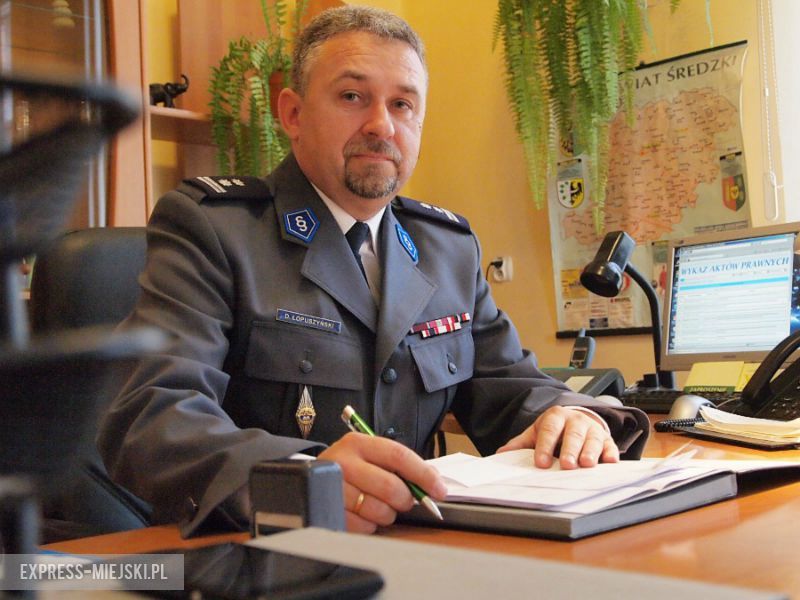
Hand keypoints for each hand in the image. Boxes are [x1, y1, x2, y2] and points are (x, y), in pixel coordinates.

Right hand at [318, 432, 446, 533]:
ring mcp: (333, 487)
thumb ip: (401, 465)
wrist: (309, 478)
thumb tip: (434, 481)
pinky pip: (364, 526)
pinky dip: (371, 525)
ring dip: (388, 514)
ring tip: (380, 506)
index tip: (439, 490)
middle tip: (405, 501)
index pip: (399, 456)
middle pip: (391, 486)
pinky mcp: (328, 511)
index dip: (423, 474)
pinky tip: (364, 515)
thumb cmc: (350, 467)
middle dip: (406, 499)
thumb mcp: (371, 456)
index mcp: (359, 443)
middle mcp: (344, 461)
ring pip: (379, 510)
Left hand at [496, 406, 618, 468]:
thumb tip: (501, 454)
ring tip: (586, 464)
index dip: (545, 446)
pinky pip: (610, 446)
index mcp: (556, 416)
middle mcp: (576, 421)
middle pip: (573, 435)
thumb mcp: (537, 432)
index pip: (549, 430)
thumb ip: (521, 443)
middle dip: (570, 449)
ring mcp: (593, 429)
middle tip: (567, 464)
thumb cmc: (555, 430)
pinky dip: (610, 454)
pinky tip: (609, 462)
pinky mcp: (606, 440)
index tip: (541, 462)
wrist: (577, 420)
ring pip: (593, 439)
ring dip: (590, 452)